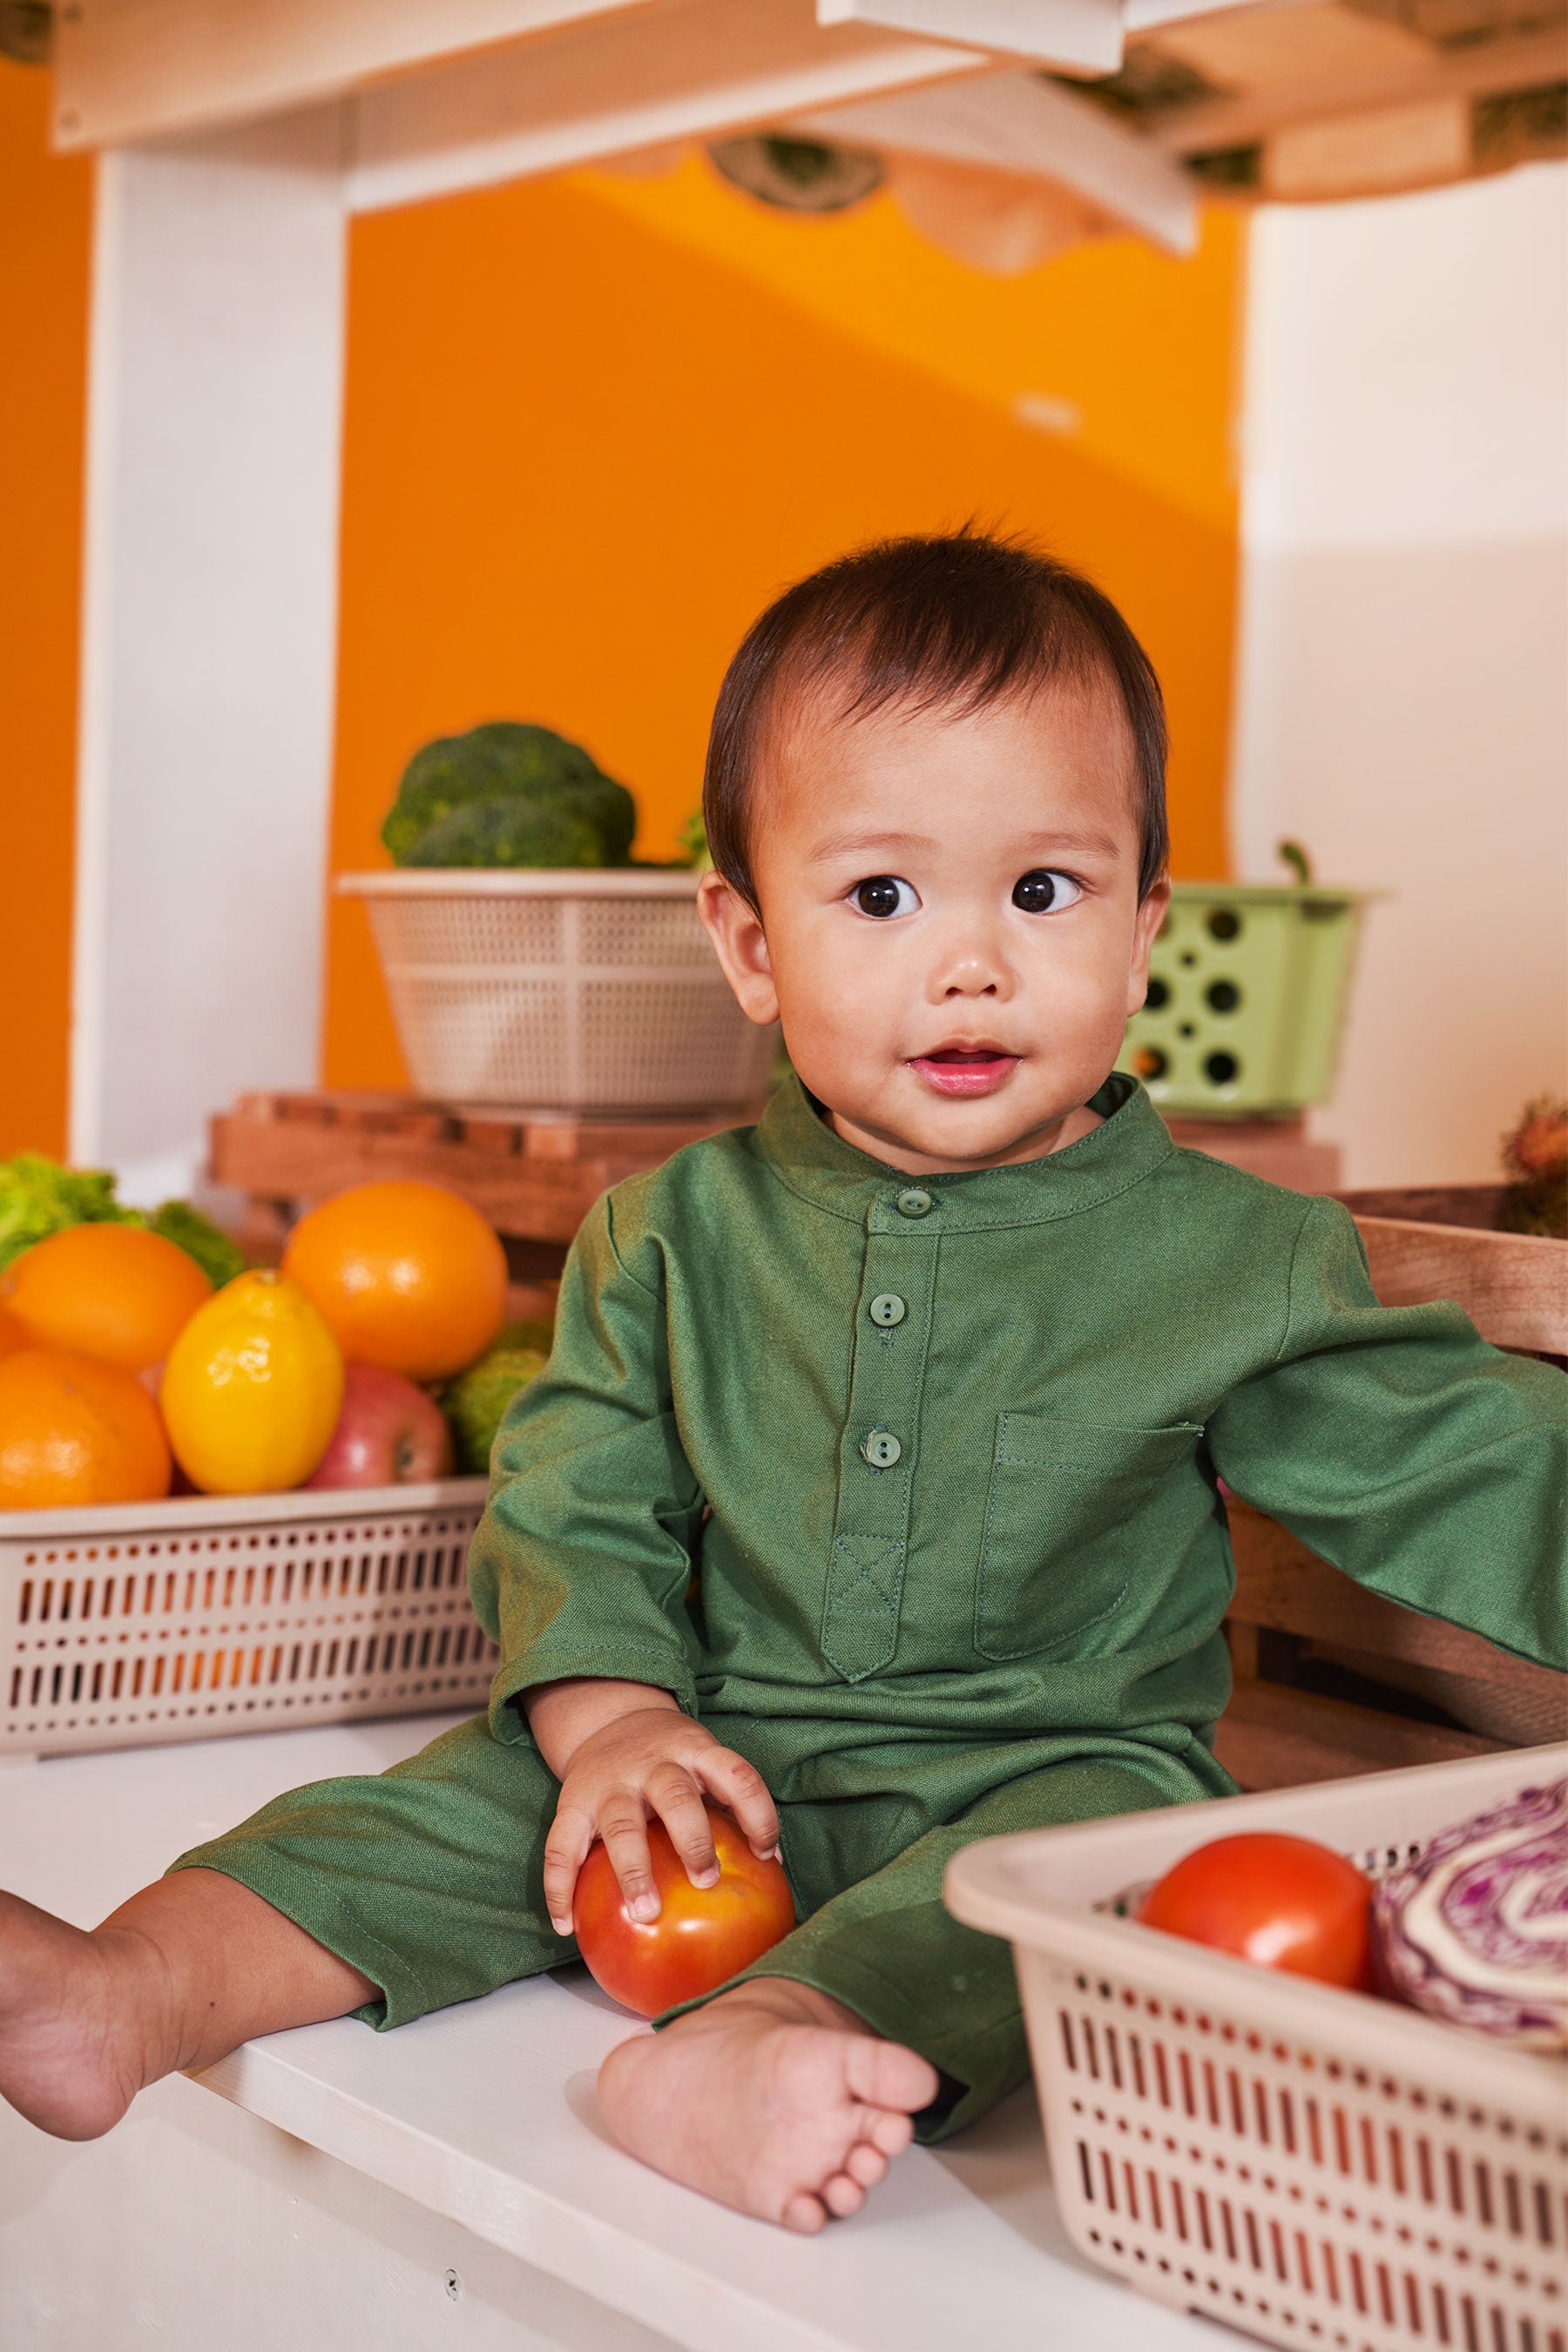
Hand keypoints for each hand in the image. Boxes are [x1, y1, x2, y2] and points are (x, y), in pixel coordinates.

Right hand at [535, 1694, 779, 1938]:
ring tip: (646, 1911)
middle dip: (692, 1840)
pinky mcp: (572, 1803)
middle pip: (675, 1796)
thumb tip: (772, 1866)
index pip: (736, 1776)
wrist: (609, 1718)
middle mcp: (652, 1765)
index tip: (765, 1854)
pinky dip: (559, 1888)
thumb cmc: (671, 1758)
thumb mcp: (704, 1760)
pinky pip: (560, 1847)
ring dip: (634, 1869)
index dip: (757, 1814)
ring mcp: (609, 1783)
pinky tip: (567, 1925)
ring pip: (620, 1823)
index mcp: (694, 1752)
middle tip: (706, 1881)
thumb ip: (730, 1803)